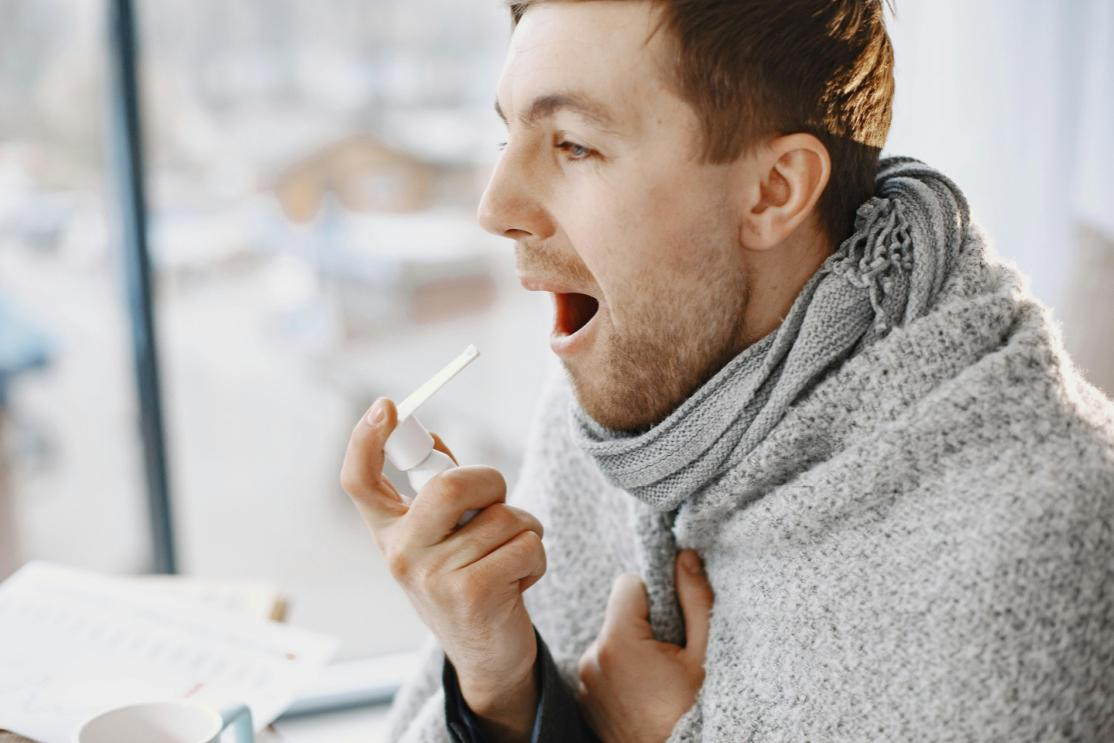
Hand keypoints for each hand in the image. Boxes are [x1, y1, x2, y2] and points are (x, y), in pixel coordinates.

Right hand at [340, 398, 546, 741]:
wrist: (488, 656)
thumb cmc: (469, 580)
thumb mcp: (443, 537)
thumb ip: (438, 492)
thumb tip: (432, 440)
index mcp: (389, 533)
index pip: (359, 482)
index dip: (366, 440)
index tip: (386, 406)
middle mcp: (401, 554)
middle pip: (450, 485)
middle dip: (491, 482)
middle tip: (498, 500)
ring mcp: (434, 577)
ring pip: (503, 516)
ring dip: (524, 530)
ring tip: (508, 558)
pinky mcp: (473, 596)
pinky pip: (526, 544)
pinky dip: (536, 557)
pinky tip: (518, 581)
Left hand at [576, 550, 712, 742]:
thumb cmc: (687, 712)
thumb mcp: (702, 655)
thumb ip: (694, 601)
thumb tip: (685, 557)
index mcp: (619, 641)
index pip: (628, 584)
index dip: (653, 594)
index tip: (669, 619)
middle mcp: (593, 655)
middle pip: (620, 613)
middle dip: (643, 624)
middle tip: (667, 655)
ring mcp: (585, 677)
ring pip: (611, 639)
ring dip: (631, 648)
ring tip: (654, 678)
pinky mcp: (583, 692)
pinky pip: (602, 663)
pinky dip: (619, 670)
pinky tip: (639, 690)